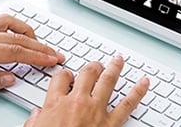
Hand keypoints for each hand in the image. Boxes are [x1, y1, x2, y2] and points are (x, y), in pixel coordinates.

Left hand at [0, 14, 63, 100]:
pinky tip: (11, 29)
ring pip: (8, 24)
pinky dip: (7, 23)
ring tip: (38, 40)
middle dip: (39, 46)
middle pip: (17, 38)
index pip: (15, 52)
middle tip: (55, 53)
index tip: (52, 60)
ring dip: (26, 31)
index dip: (37, 56)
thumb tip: (10, 78)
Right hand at [24, 56, 148, 126]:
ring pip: (108, 81)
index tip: (68, 77)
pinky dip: (138, 92)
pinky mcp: (110, 124)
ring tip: (119, 61)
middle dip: (93, 66)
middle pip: (87, 73)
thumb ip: (35, 121)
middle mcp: (77, 102)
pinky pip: (127, 104)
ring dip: (114, 68)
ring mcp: (96, 111)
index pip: (61, 78)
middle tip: (97, 65)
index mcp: (56, 104)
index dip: (66, 75)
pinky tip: (145, 83)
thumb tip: (35, 115)